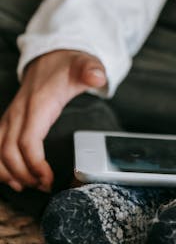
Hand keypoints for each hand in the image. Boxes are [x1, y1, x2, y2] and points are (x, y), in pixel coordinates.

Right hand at [0, 50, 105, 191]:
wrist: (50, 56)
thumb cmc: (67, 65)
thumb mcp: (84, 64)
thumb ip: (92, 70)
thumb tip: (97, 76)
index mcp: (38, 104)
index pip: (27, 141)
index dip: (34, 164)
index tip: (48, 179)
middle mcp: (19, 112)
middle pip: (9, 152)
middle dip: (24, 174)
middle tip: (44, 186)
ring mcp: (11, 117)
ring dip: (8, 173)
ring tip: (28, 186)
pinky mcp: (9, 122)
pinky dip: (0, 165)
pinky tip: (13, 177)